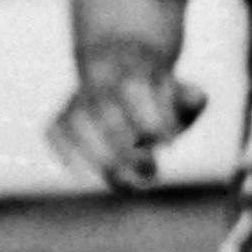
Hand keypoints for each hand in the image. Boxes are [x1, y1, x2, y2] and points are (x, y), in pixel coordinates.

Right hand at [49, 50, 208, 190]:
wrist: (120, 65)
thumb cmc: (158, 92)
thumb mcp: (180, 91)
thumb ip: (190, 97)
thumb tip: (195, 98)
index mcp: (131, 70)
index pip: (133, 88)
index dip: (149, 119)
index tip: (168, 145)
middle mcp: (100, 82)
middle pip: (105, 113)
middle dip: (128, 149)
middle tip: (152, 172)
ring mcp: (78, 100)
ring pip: (77, 123)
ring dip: (100, 159)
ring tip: (128, 186)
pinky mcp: (62, 117)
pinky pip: (55, 132)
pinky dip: (66, 155)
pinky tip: (88, 176)